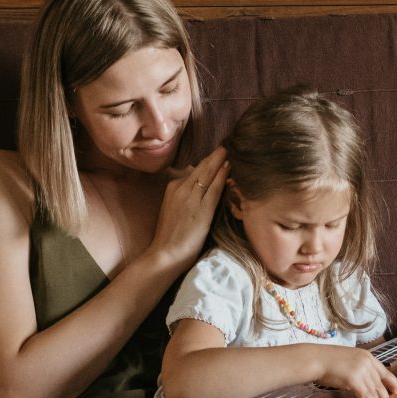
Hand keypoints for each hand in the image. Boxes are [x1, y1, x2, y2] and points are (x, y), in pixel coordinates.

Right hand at [150, 147, 228, 270]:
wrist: (165, 254)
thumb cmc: (171, 236)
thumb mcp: (174, 209)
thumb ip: (185, 197)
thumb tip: (201, 188)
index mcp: (173, 187)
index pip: (194, 171)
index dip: (208, 161)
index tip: (219, 152)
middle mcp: (180, 188)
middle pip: (202, 167)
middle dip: (215, 155)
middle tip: (228, 143)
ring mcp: (191, 198)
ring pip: (208, 174)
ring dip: (220, 160)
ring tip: (231, 149)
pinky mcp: (201, 209)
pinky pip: (214, 188)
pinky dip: (222, 176)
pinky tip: (229, 167)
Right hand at [317, 346, 396, 397]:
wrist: (315, 359)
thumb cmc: (327, 360)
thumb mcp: (349, 358)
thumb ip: (360, 366)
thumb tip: (365, 379)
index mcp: (367, 356)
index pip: (386, 372)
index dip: (392, 384)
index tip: (394, 392)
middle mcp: (367, 362)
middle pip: (382, 384)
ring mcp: (361, 371)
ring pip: (375, 392)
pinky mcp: (354, 380)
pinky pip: (367, 396)